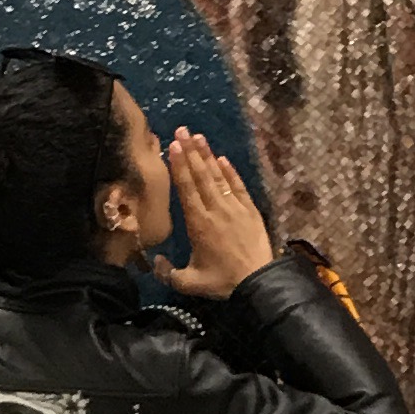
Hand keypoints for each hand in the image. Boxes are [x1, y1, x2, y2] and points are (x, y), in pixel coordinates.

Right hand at [147, 129, 276, 302]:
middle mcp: (216, 210)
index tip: (173, 146)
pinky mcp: (251, 211)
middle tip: (181, 130)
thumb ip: (168, 273)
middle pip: (201, 176)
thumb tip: (156, 260)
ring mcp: (235, 208)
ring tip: (198, 137)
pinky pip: (239, 187)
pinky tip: (222, 159)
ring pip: (218, 177)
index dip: (180, 166)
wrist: (258, 283)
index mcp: (198, 223)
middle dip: (190, 151)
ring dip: (208, 156)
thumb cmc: (222, 282)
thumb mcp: (189, 283)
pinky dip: (231, 172)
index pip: (187, 188)